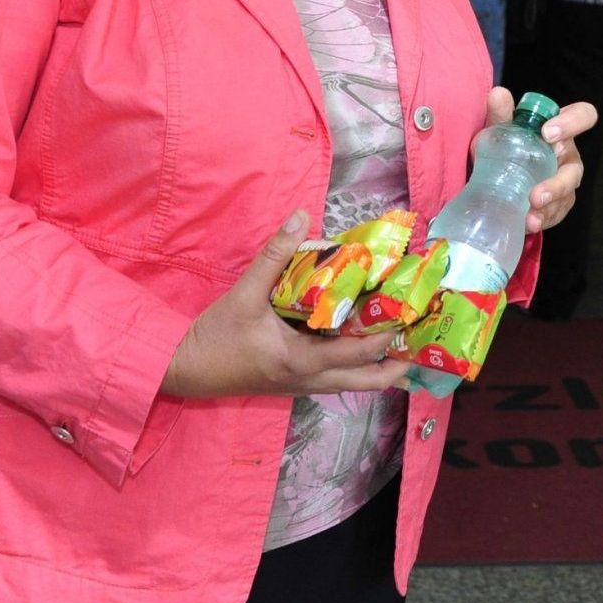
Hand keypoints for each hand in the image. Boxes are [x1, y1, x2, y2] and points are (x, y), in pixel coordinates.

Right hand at [161, 211, 409, 399]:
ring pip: (351, 384)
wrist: (181, 369)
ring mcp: (300, 385)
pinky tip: (360, 343)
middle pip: (365, 382)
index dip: (387, 336)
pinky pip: (333, 378)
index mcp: (301, 361)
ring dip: (378, 367)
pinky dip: (354, 365)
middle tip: (420, 343)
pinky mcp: (291, 382)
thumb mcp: (244, 294)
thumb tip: (300, 217)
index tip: (411, 316)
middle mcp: (307, 380)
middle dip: (395, 366)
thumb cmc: (214, 337)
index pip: (357, 354)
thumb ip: (274, 256)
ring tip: (401, 342)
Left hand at [484, 87, 590, 233]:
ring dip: (550, 207)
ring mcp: (564, 182)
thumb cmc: (503, 146)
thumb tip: (498, 93)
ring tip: (530, 218)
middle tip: (536, 195)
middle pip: (574, 169)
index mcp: (560, 129)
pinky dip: (543, 220)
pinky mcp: (556, 204)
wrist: (492, 178)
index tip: (548, 133)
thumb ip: (500, 114)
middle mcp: (566, 155)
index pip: (583, 116)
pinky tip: (528, 224)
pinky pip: (556, 213)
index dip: (573, 123)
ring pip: (567, 195)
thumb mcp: (499, 130)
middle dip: (557, 184)